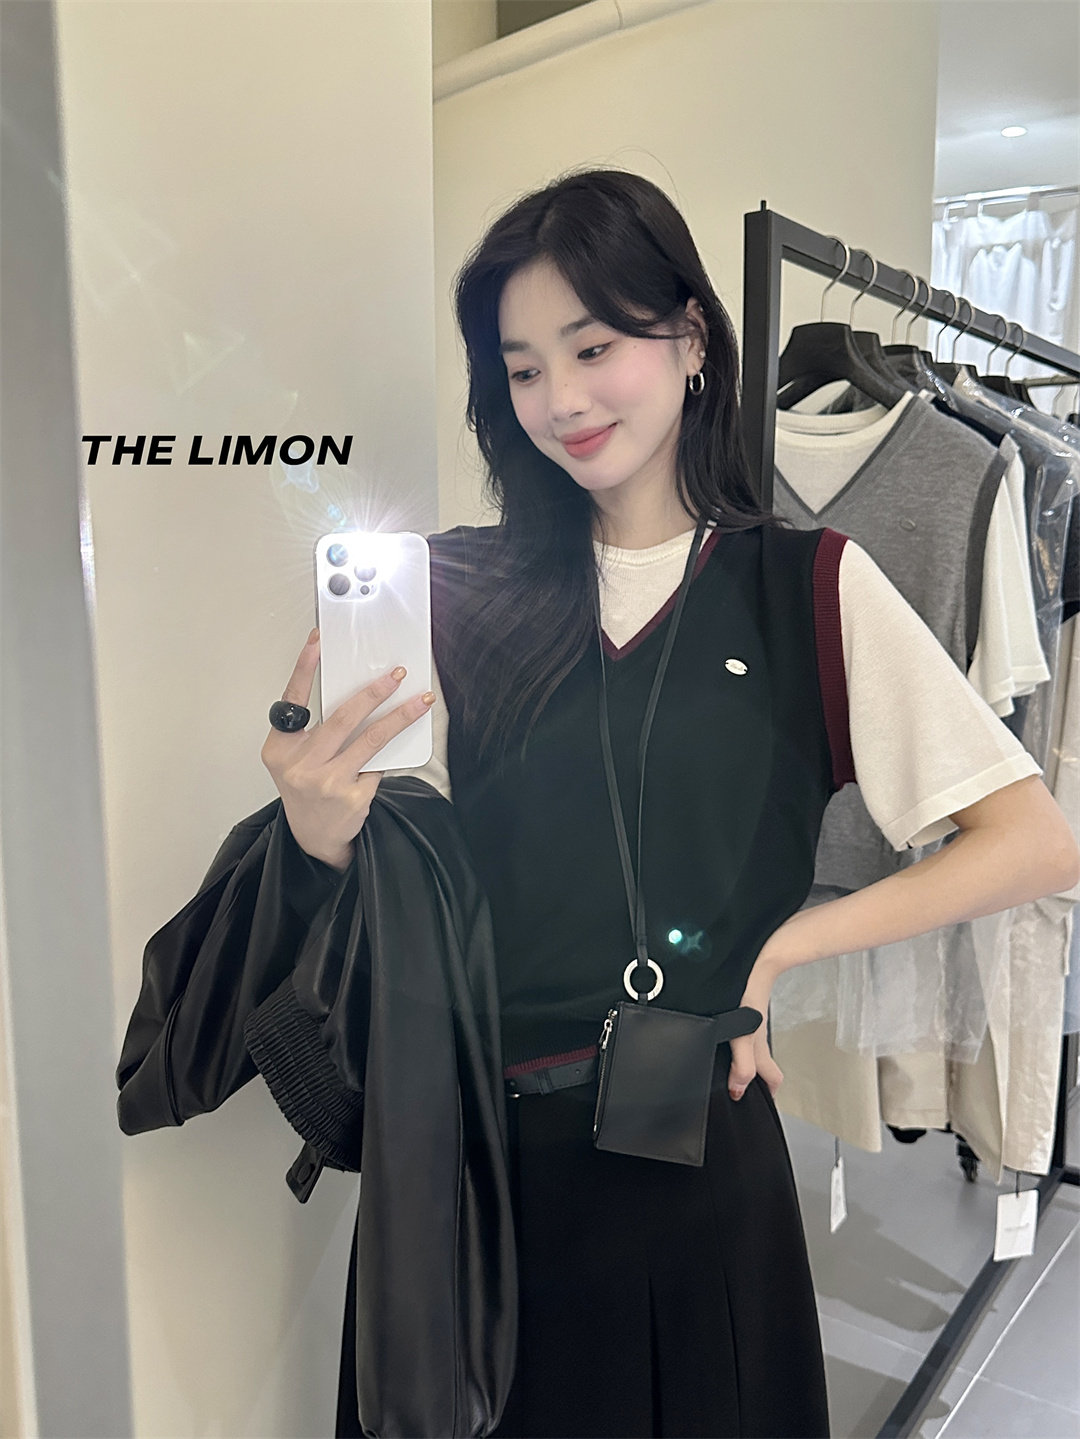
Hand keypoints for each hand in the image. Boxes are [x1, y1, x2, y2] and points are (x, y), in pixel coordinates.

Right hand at [260, 628, 435, 870]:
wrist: (314, 837)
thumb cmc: (306, 789)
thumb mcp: (297, 759)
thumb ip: (315, 732)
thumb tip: (358, 695)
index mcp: (281, 749)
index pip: (292, 699)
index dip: (304, 668)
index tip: (317, 640)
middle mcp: (300, 765)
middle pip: (343, 718)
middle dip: (373, 692)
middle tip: (396, 675)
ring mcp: (327, 782)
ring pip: (371, 739)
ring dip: (400, 716)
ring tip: (421, 700)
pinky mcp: (352, 797)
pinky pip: (378, 764)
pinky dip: (389, 753)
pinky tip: (400, 744)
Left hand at [728, 941, 787, 1102]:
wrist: (751, 962)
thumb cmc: (748, 994)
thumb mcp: (743, 1035)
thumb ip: (741, 1063)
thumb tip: (738, 1088)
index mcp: (759, 1049)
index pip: (772, 1079)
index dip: (767, 1095)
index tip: (756, 1104)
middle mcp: (753, 1038)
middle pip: (758, 1066)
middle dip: (749, 1079)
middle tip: (733, 1088)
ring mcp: (746, 1024)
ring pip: (745, 1048)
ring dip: (735, 1059)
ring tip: (719, 1066)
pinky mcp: (737, 1010)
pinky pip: (734, 1031)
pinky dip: (726, 1039)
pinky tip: (712, 1036)